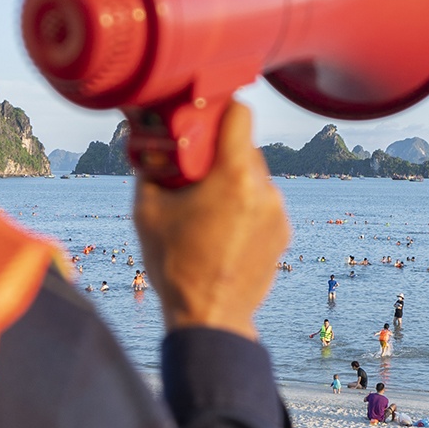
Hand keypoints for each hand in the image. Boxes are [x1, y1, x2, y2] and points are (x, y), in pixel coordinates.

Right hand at [134, 103, 288, 338]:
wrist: (210, 319)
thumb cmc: (175, 266)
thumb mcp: (146, 211)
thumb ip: (150, 168)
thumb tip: (146, 142)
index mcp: (235, 176)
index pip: (240, 113)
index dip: (219, 108)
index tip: (201, 117)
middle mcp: (264, 189)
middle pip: (245, 146)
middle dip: (219, 152)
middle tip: (192, 170)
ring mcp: (277, 212)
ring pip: (254, 176)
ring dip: (232, 181)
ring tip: (205, 208)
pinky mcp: (283, 233)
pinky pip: (262, 203)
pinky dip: (244, 206)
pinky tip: (222, 230)